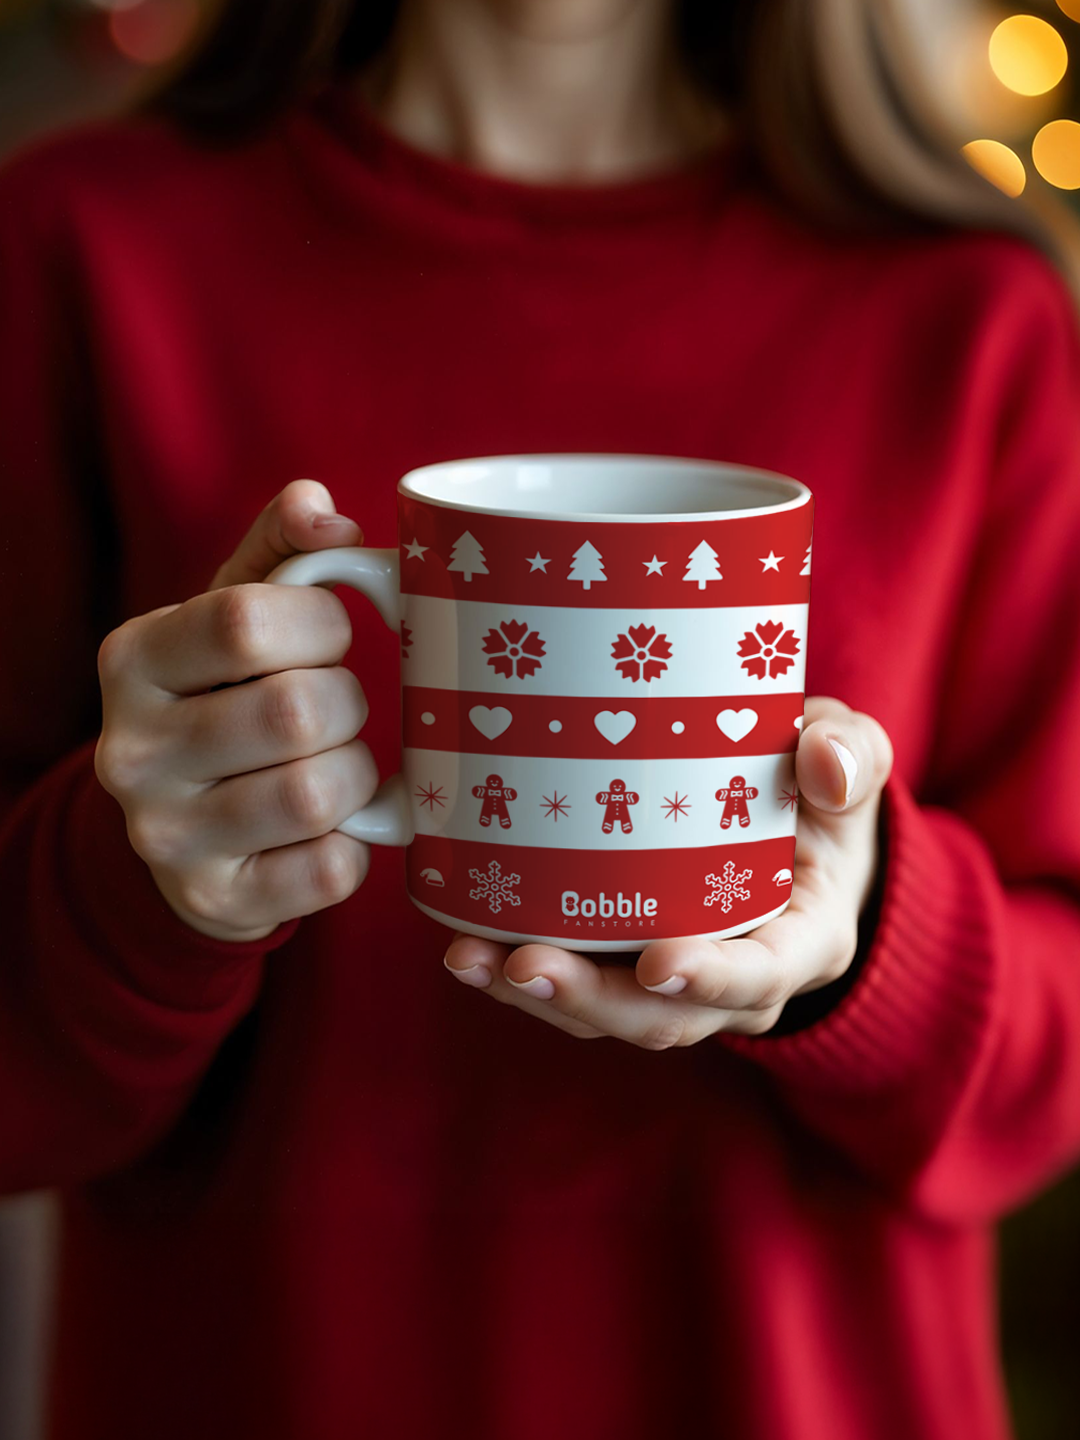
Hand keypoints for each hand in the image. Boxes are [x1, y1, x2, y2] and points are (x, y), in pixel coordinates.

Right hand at [95, 480, 375, 941]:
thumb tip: (321, 507)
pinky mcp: (216, 901)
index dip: (322, 621)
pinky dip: (357, 843)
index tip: (333, 632)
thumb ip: (281, 550)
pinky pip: (331, 870)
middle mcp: (132, 752)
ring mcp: (166, 837)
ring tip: (336, 763)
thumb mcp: (236, 613)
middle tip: (338, 706)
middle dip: (348, 702)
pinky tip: (335, 825)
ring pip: (318, 794)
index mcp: (133, 660)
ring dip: (357, 773)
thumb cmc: (227, 695)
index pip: (245, 620)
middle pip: (296, 710)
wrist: (184, 826)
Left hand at [443, 697, 893, 1046]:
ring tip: (466, 957)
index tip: (655, 961)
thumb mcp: (855, 762)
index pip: (759, 978)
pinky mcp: (624, 960)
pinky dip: (517, 968)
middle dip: (589, 1000)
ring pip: (606, 1013)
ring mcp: (675, 979)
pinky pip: (576, 980)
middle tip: (521, 964)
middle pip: (662, 1016)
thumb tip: (823, 761)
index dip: (710, 978)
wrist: (801, 826)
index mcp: (800, 943)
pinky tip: (462, 937)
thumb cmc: (824, 793)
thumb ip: (852, 756)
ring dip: (536, 994)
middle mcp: (735, 981)